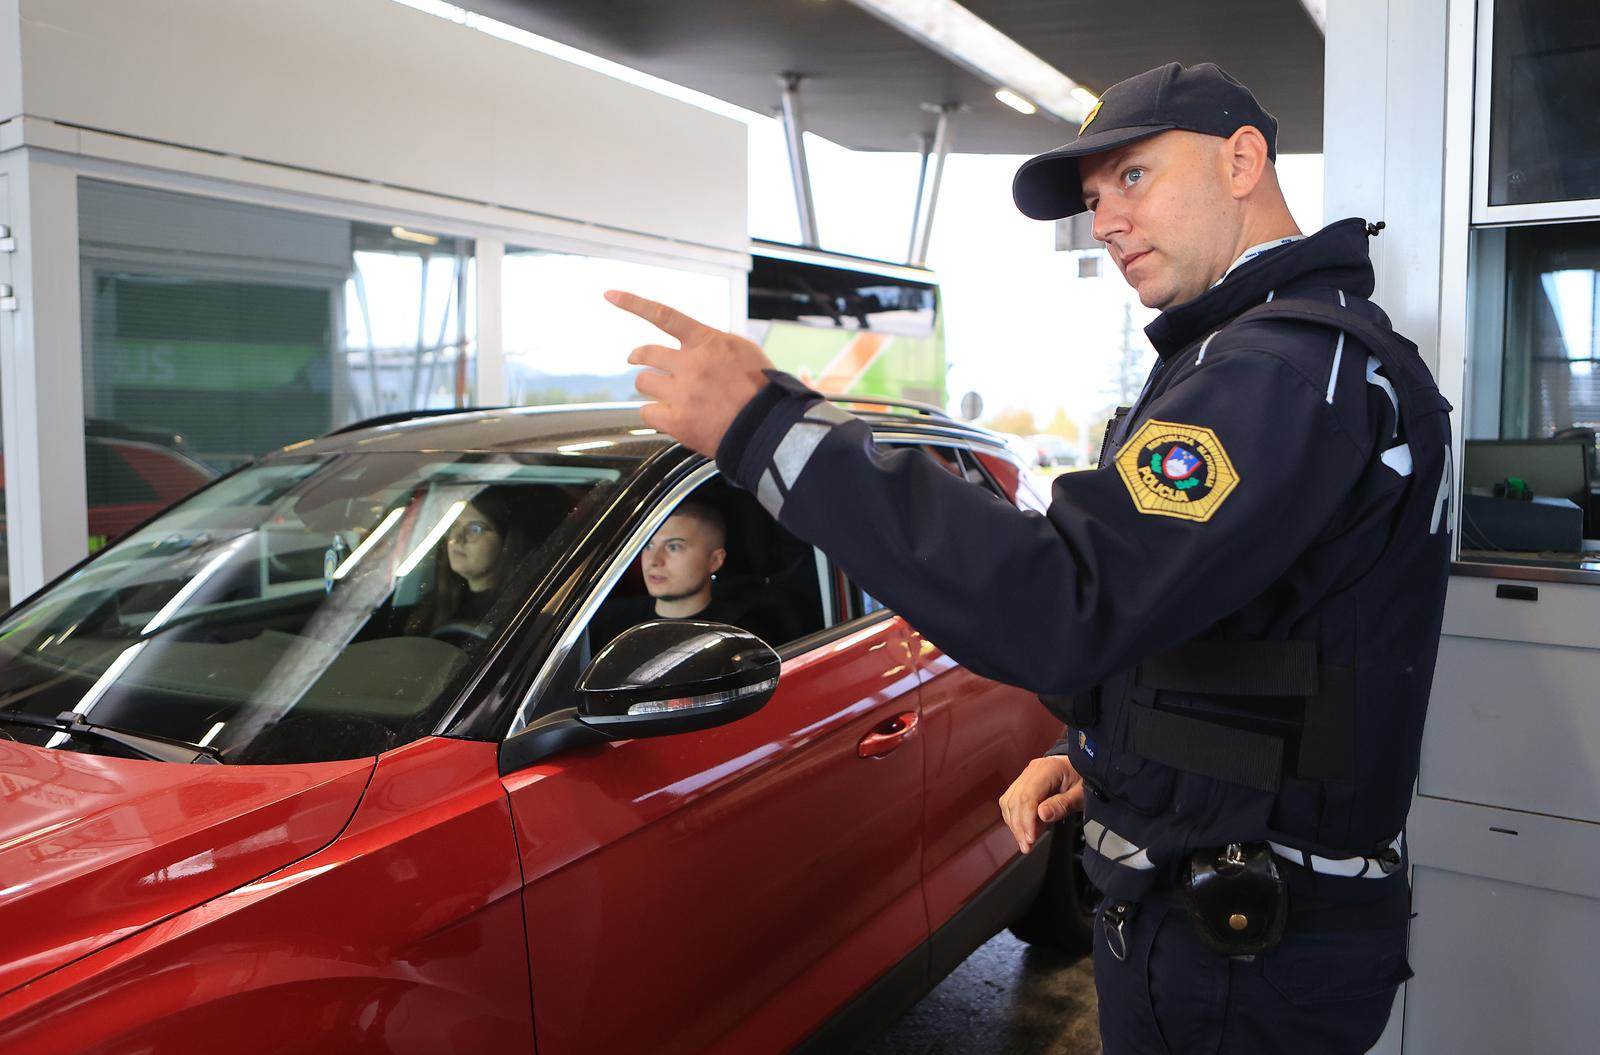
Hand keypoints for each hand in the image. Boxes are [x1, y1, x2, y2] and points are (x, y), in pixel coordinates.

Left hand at [605, 290, 777, 457]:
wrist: (768, 428)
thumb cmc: (762, 391)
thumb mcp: (745, 351)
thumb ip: (715, 344)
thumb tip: (696, 343)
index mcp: (708, 342)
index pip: (664, 316)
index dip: (633, 303)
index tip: (610, 295)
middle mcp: (691, 364)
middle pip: (647, 354)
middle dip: (638, 356)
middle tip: (635, 359)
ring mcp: (681, 393)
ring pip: (644, 382)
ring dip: (650, 386)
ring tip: (663, 394)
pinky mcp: (677, 420)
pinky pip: (647, 412)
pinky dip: (653, 413)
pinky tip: (666, 416)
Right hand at [998, 754, 1084, 854]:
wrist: (1082, 770)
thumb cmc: (1083, 780)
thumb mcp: (1080, 795)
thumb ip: (1062, 804)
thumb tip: (1042, 815)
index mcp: (1047, 769)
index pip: (1028, 796)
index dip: (1026, 820)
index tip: (1031, 838)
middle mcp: (1032, 771)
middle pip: (1015, 800)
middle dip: (1018, 826)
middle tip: (1026, 846)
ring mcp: (1025, 776)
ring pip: (1009, 802)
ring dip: (1014, 824)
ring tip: (1025, 842)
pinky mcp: (1023, 784)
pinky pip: (1011, 801)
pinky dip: (1015, 818)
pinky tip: (1025, 830)